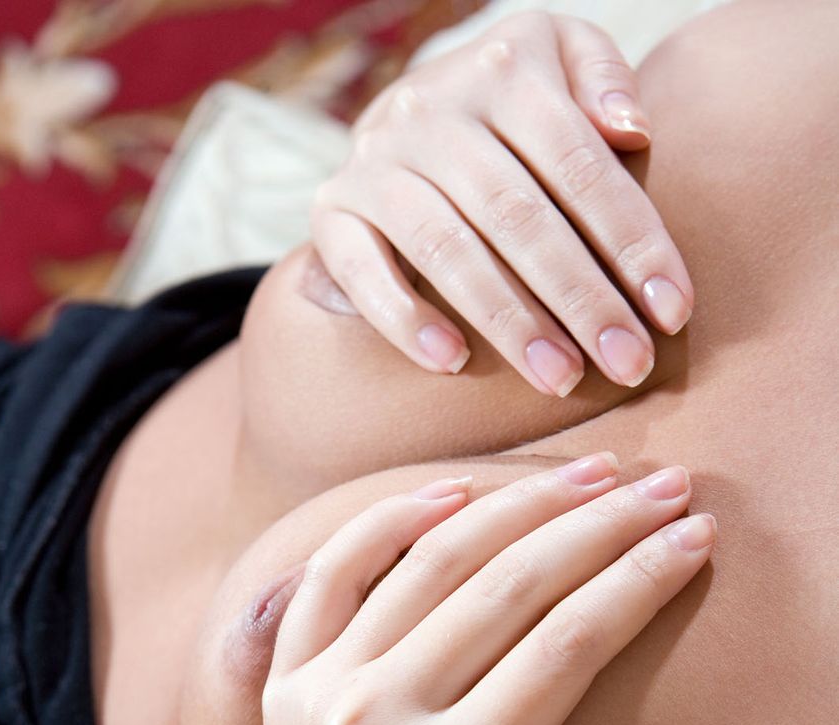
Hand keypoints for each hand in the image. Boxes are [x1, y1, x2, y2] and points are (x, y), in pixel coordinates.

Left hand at [230, 455, 714, 724]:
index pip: (567, 644)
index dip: (642, 581)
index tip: (696, 537)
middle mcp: (377, 718)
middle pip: (511, 585)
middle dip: (602, 525)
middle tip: (667, 485)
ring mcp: (321, 692)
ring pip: (430, 560)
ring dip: (517, 503)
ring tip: (588, 472)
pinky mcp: (284, 685)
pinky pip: (331, 573)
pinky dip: (387, 520)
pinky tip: (452, 492)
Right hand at [309, 12, 692, 396]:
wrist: (402, 119)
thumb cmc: (510, 111)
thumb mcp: (562, 63)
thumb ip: (603, 82)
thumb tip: (631, 132)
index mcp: (507, 68)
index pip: (581, 165)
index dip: (632, 242)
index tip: (671, 314)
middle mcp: (435, 108)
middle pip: (519, 216)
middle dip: (581, 298)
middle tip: (626, 364)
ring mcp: (377, 161)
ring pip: (448, 250)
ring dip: (508, 322)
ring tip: (560, 379)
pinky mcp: (332, 210)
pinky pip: (363, 270)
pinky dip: (405, 319)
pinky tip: (452, 362)